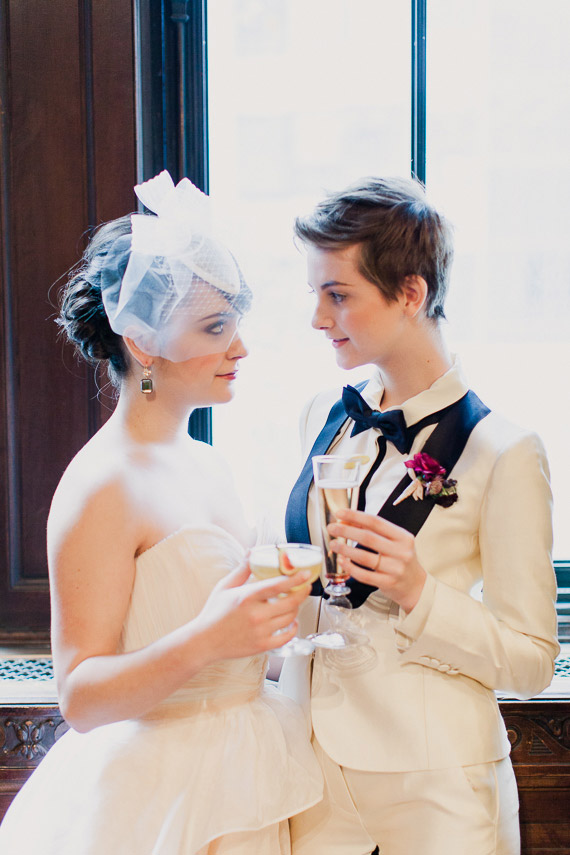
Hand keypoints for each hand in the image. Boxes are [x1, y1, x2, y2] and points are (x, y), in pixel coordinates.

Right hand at [194, 560, 311, 661]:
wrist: (204, 641)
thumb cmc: (214, 613)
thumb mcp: (225, 587)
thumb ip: (242, 569)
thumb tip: (251, 551)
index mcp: (246, 597)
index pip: (277, 585)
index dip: (295, 579)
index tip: (306, 574)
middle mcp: (256, 615)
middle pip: (290, 603)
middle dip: (302, 594)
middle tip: (305, 587)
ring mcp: (260, 632)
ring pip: (290, 618)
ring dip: (296, 609)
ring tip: (293, 603)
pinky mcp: (262, 646)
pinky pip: (287, 637)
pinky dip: (293, 628)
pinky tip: (292, 622)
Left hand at [328, 509, 425, 612]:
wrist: (416, 586)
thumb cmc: (401, 560)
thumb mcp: (395, 542)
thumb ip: (374, 532)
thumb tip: (346, 521)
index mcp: (403, 537)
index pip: (376, 522)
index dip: (356, 516)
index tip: (340, 513)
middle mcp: (401, 552)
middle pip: (368, 538)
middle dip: (346, 531)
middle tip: (332, 528)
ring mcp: (395, 569)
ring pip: (364, 557)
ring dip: (345, 549)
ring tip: (333, 544)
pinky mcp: (388, 583)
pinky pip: (364, 575)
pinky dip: (350, 567)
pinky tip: (342, 561)